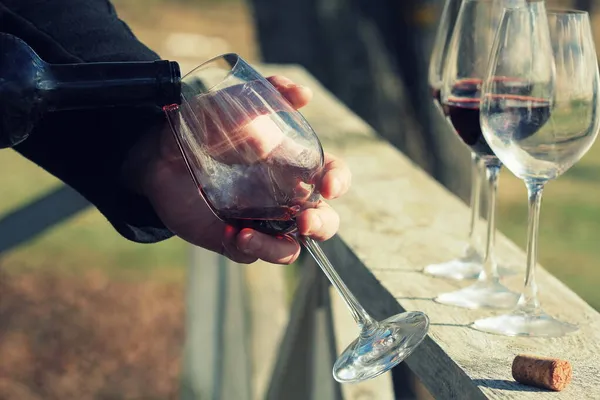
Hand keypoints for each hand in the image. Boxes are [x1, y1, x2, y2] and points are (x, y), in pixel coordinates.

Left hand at [130, 76, 350, 264]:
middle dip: (322, 224)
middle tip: (305, 221)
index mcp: (292, 164)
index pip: (331, 174)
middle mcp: (284, 197)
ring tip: (249, 236)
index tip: (328, 184)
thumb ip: (266, 94)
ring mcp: (261, 221)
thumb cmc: (201, 127)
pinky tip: (231, 234)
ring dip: (280, 248)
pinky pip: (252, 254)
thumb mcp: (230, 103)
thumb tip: (303, 95)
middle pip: (323, 219)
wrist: (157, 157)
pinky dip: (247, 249)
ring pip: (292, 247)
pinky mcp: (235, 239)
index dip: (338, 180)